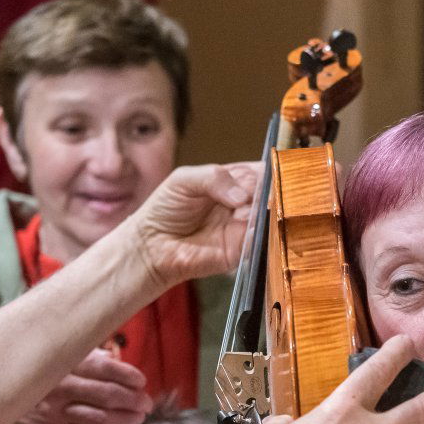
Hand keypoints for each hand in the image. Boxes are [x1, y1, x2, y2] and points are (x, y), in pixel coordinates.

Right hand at [13, 349, 151, 423]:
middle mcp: (60, 385)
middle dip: (133, 400)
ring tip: (138, 417)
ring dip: (124, 419)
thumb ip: (86, 354)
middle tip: (146, 403)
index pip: (104, 368)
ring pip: (99, 418)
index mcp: (63, 360)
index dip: (128, 375)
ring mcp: (55, 410)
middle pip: (107, 395)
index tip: (142, 381)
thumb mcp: (57, 350)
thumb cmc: (36, 364)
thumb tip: (114, 360)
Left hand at [130, 162, 259, 287]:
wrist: (151, 243)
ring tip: (242, 212)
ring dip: (263, 213)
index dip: (272, 172)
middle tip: (253, 195)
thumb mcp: (185, 179)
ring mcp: (245, 228)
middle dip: (268, 193)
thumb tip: (243, 195)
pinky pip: (259, 242)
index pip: (264, 172)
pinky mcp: (240, 251)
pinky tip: (245, 226)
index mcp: (235, 181)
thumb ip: (214, 177)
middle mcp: (245, 204)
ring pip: (270, 218)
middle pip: (272, 195)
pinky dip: (257, 233)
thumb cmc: (165, 208)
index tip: (271, 174)